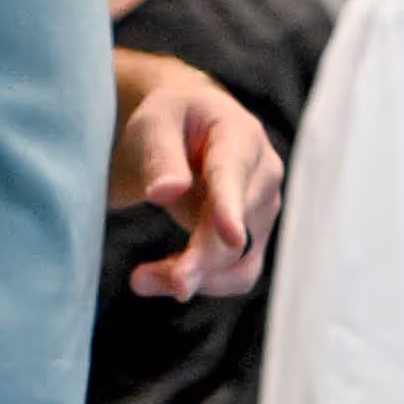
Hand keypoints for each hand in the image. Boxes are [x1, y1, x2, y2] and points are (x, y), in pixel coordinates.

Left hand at [115, 63, 283, 301]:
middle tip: (140, 280)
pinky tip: (159, 278)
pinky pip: (235, 275)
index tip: (230, 236)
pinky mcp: (255, 238)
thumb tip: (167, 191)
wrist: (186, 129)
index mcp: (242, 136)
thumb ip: (160, 156)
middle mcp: (264, 176)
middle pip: (235, 233)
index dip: (230, 208)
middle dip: (194, 260)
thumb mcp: (154, 124)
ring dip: (191, 277)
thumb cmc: (170, 121)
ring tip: (141, 280)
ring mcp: (263, 211)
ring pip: (236, 263)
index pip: (234, 175)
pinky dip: (199, 282)